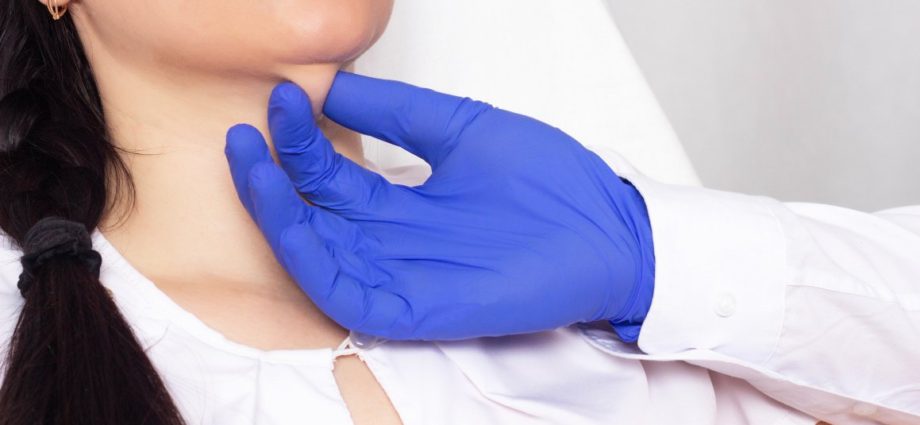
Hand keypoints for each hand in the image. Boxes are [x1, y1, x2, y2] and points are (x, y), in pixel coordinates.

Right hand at [224, 72, 654, 340]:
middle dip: (270, 179)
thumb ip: (398, 113)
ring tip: (255, 167)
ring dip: (277, 217)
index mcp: (402, 200)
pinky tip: (293, 221)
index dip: (299, 140)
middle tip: (245, 136)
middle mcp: (393, 239)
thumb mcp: (461, 129)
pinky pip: (348, 296)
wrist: (610, 228)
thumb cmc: (551, 181)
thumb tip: (335, 87)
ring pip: (316, 257)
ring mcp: (402, 275)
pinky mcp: (419, 308)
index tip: (285, 98)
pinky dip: (312, 263)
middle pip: (311, 217)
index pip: (331, 176)